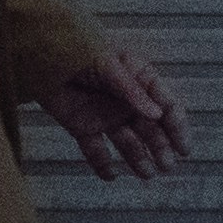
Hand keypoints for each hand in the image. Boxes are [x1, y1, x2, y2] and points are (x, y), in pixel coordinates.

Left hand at [37, 49, 190, 181]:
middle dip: (160, 146)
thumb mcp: (108, 63)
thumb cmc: (78, 47)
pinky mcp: (83, 126)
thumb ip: (130, 90)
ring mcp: (105, 114)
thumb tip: (156, 113)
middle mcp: (125, 100)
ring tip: (146, 173)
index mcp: (138, 78)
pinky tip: (110, 175)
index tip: (183, 147)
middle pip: (150, 127)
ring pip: (127, 141)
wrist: (39, 51)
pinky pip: (95, 150)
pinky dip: (102, 164)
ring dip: (138, 157)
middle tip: (167, 165)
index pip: (165, 103)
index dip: (177, 125)